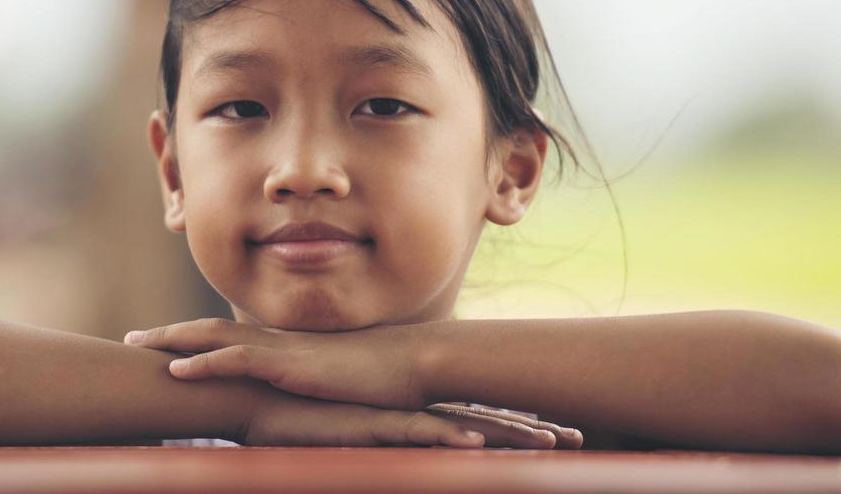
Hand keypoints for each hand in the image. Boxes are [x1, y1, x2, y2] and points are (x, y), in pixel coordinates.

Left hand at [125, 317, 426, 408]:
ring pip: (215, 337)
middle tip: (133, 337)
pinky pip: (238, 360)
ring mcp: (282, 350)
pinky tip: (177, 370)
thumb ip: (317, 385)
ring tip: (138, 345)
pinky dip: (204, 363)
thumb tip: (305, 396)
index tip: (164, 343)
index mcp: (288, 346)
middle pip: (211, 328)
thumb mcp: (340, 383)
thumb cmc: (385, 379)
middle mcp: (279, 341)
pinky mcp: (290, 366)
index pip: (231, 335)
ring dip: (173, 340)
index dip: (195, 337)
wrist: (413, 365)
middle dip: (170, 333)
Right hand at [240, 389, 581, 448]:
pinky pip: (417, 432)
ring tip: (549, 443)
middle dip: (532, 430)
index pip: (477, 417)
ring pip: (463, 424)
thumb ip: (382, 435)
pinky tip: (476, 442)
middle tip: (577, 438)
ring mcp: (396, 413)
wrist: (263, 395)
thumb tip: (402, 445)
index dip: (518, 425)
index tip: (558, 435)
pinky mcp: (372, 423)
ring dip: (508, 433)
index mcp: (414, 410)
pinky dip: (449, 436)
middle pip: (484, 418)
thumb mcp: (353, 432)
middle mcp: (413, 408)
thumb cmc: (303, 416)